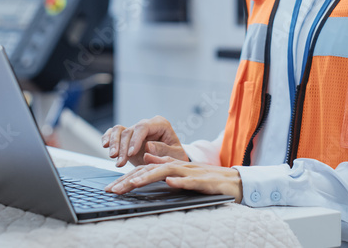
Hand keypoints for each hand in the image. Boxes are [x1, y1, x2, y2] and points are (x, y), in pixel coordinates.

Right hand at [101, 116, 188, 167]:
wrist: (172, 161)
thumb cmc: (176, 156)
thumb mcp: (176, 155)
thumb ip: (164, 150)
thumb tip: (148, 146)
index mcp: (160, 124)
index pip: (143, 127)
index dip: (135, 139)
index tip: (131, 154)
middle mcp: (146, 125)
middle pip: (129, 131)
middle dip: (123, 147)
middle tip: (120, 163)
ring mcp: (136, 131)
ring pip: (119, 131)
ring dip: (114, 144)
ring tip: (113, 157)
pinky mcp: (128, 137)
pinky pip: (114, 133)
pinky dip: (108, 138)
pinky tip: (104, 146)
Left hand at [105, 153, 241, 201]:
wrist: (235, 182)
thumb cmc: (209, 180)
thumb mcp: (184, 172)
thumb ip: (166, 163)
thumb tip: (147, 157)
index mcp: (173, 165)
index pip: (146, 170)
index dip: (127, 178)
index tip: (111, 188)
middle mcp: (180, 166)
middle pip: (151, 170)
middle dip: (130, 180)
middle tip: (113, 190)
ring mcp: (192, 173)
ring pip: (167, 172)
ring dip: (149, 177)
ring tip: (133, 184)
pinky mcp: (205, 181)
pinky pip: (191, 181)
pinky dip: (180, 181)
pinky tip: (169, 183)